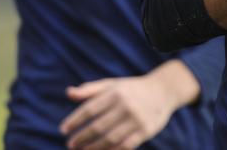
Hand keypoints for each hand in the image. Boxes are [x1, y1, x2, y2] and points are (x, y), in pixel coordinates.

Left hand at [59, 64, 195, 149]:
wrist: (164, 90)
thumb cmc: (132, 88)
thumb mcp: (112, 84)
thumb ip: (90, 89)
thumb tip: (69, 93)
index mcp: (115, 93)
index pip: (90, 109)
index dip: (74, 120)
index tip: (63, 129)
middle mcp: (126, 106)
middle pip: (98, 126)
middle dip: (82, 137)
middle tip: (71, 144)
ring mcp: (137, 120)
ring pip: (110, 139)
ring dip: (94, 147)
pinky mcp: (146, 131)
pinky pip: (126, 146)